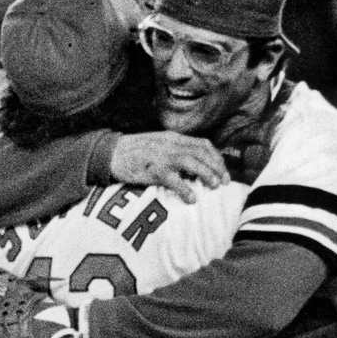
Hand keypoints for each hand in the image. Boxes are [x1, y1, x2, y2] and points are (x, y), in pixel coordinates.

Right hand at [111, 132, 229, 203]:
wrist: (111, 153)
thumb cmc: (135, 153)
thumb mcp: (159, 145)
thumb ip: (176, 152)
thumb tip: (195, 166)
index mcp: (174, 138)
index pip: (203, 144)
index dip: (217, 158)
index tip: (224, 171)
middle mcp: (171, 144)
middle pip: (201, 153)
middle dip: (217, 167)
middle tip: (225, 182)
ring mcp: (162, 156)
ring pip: (192, 162)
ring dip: (206, 174)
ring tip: (214, 187)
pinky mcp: (153, 170)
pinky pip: (173, 180)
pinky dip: (185, 189)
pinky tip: (192, 199)